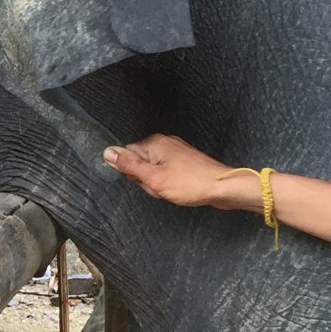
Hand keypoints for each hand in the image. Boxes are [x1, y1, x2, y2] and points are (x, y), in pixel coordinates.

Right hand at [103, 134, 254, 209]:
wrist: (223, 187)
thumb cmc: (189, 184)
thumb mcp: (154, 178)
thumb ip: (129, 165)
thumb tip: (107, 152)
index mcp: (154, 143)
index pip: (128, 156)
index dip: (134, 174)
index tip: (147, 182)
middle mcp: (164, 142)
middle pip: (141, 163)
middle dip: (148, 180)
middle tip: (162, 188)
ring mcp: (176, 150)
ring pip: (154, 169)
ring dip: (159, 183)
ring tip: (172, 189)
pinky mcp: (185, 159)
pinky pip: (167, 170)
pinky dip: (170, 182)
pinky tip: (179, 189)